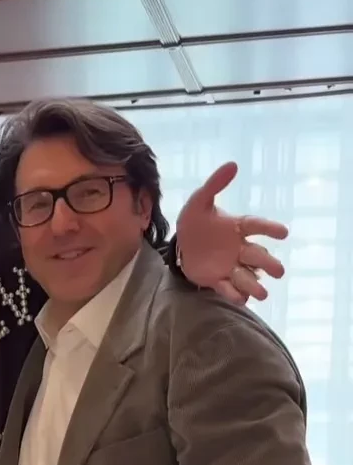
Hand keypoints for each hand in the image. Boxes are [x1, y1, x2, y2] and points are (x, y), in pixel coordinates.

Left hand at [175, 162, 287, 304]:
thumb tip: (233, 165)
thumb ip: (215, 185)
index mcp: (237, 227)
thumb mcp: (199, 201)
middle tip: (278, 271)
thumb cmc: (194, 221)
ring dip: (254, 285)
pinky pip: (228, 288)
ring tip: (262, 294)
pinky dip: (234, 294)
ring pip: (246, 276)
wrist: (179, 244)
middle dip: (268, 264)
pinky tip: (241, 299)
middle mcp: (238, 248)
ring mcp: (229, 266)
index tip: (284, 233)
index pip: (256, 226)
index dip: (270, 229)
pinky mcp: (217, 280)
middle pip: (257, 256)